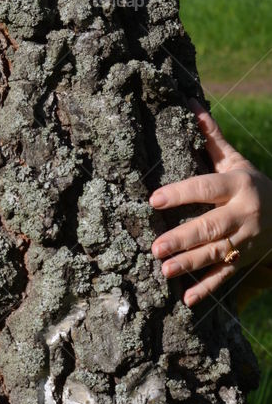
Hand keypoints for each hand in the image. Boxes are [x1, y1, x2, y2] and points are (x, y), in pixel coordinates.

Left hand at [148, 98, 271, 305]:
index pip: (206, 188)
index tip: (154, 199)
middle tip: (156, 247)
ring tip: (164, 271)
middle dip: (182, 237)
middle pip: (209, 226)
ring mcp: (245, 239)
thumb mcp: (235, 161)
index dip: (181, 193)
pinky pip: (224, 276)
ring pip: (215, 252)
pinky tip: (186, 300)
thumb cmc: (250, 183)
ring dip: (190, 264)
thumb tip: (190, 103)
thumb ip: (211, 137)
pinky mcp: (243, 259)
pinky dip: (206, 289)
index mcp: (238, 185)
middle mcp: (243, 213)